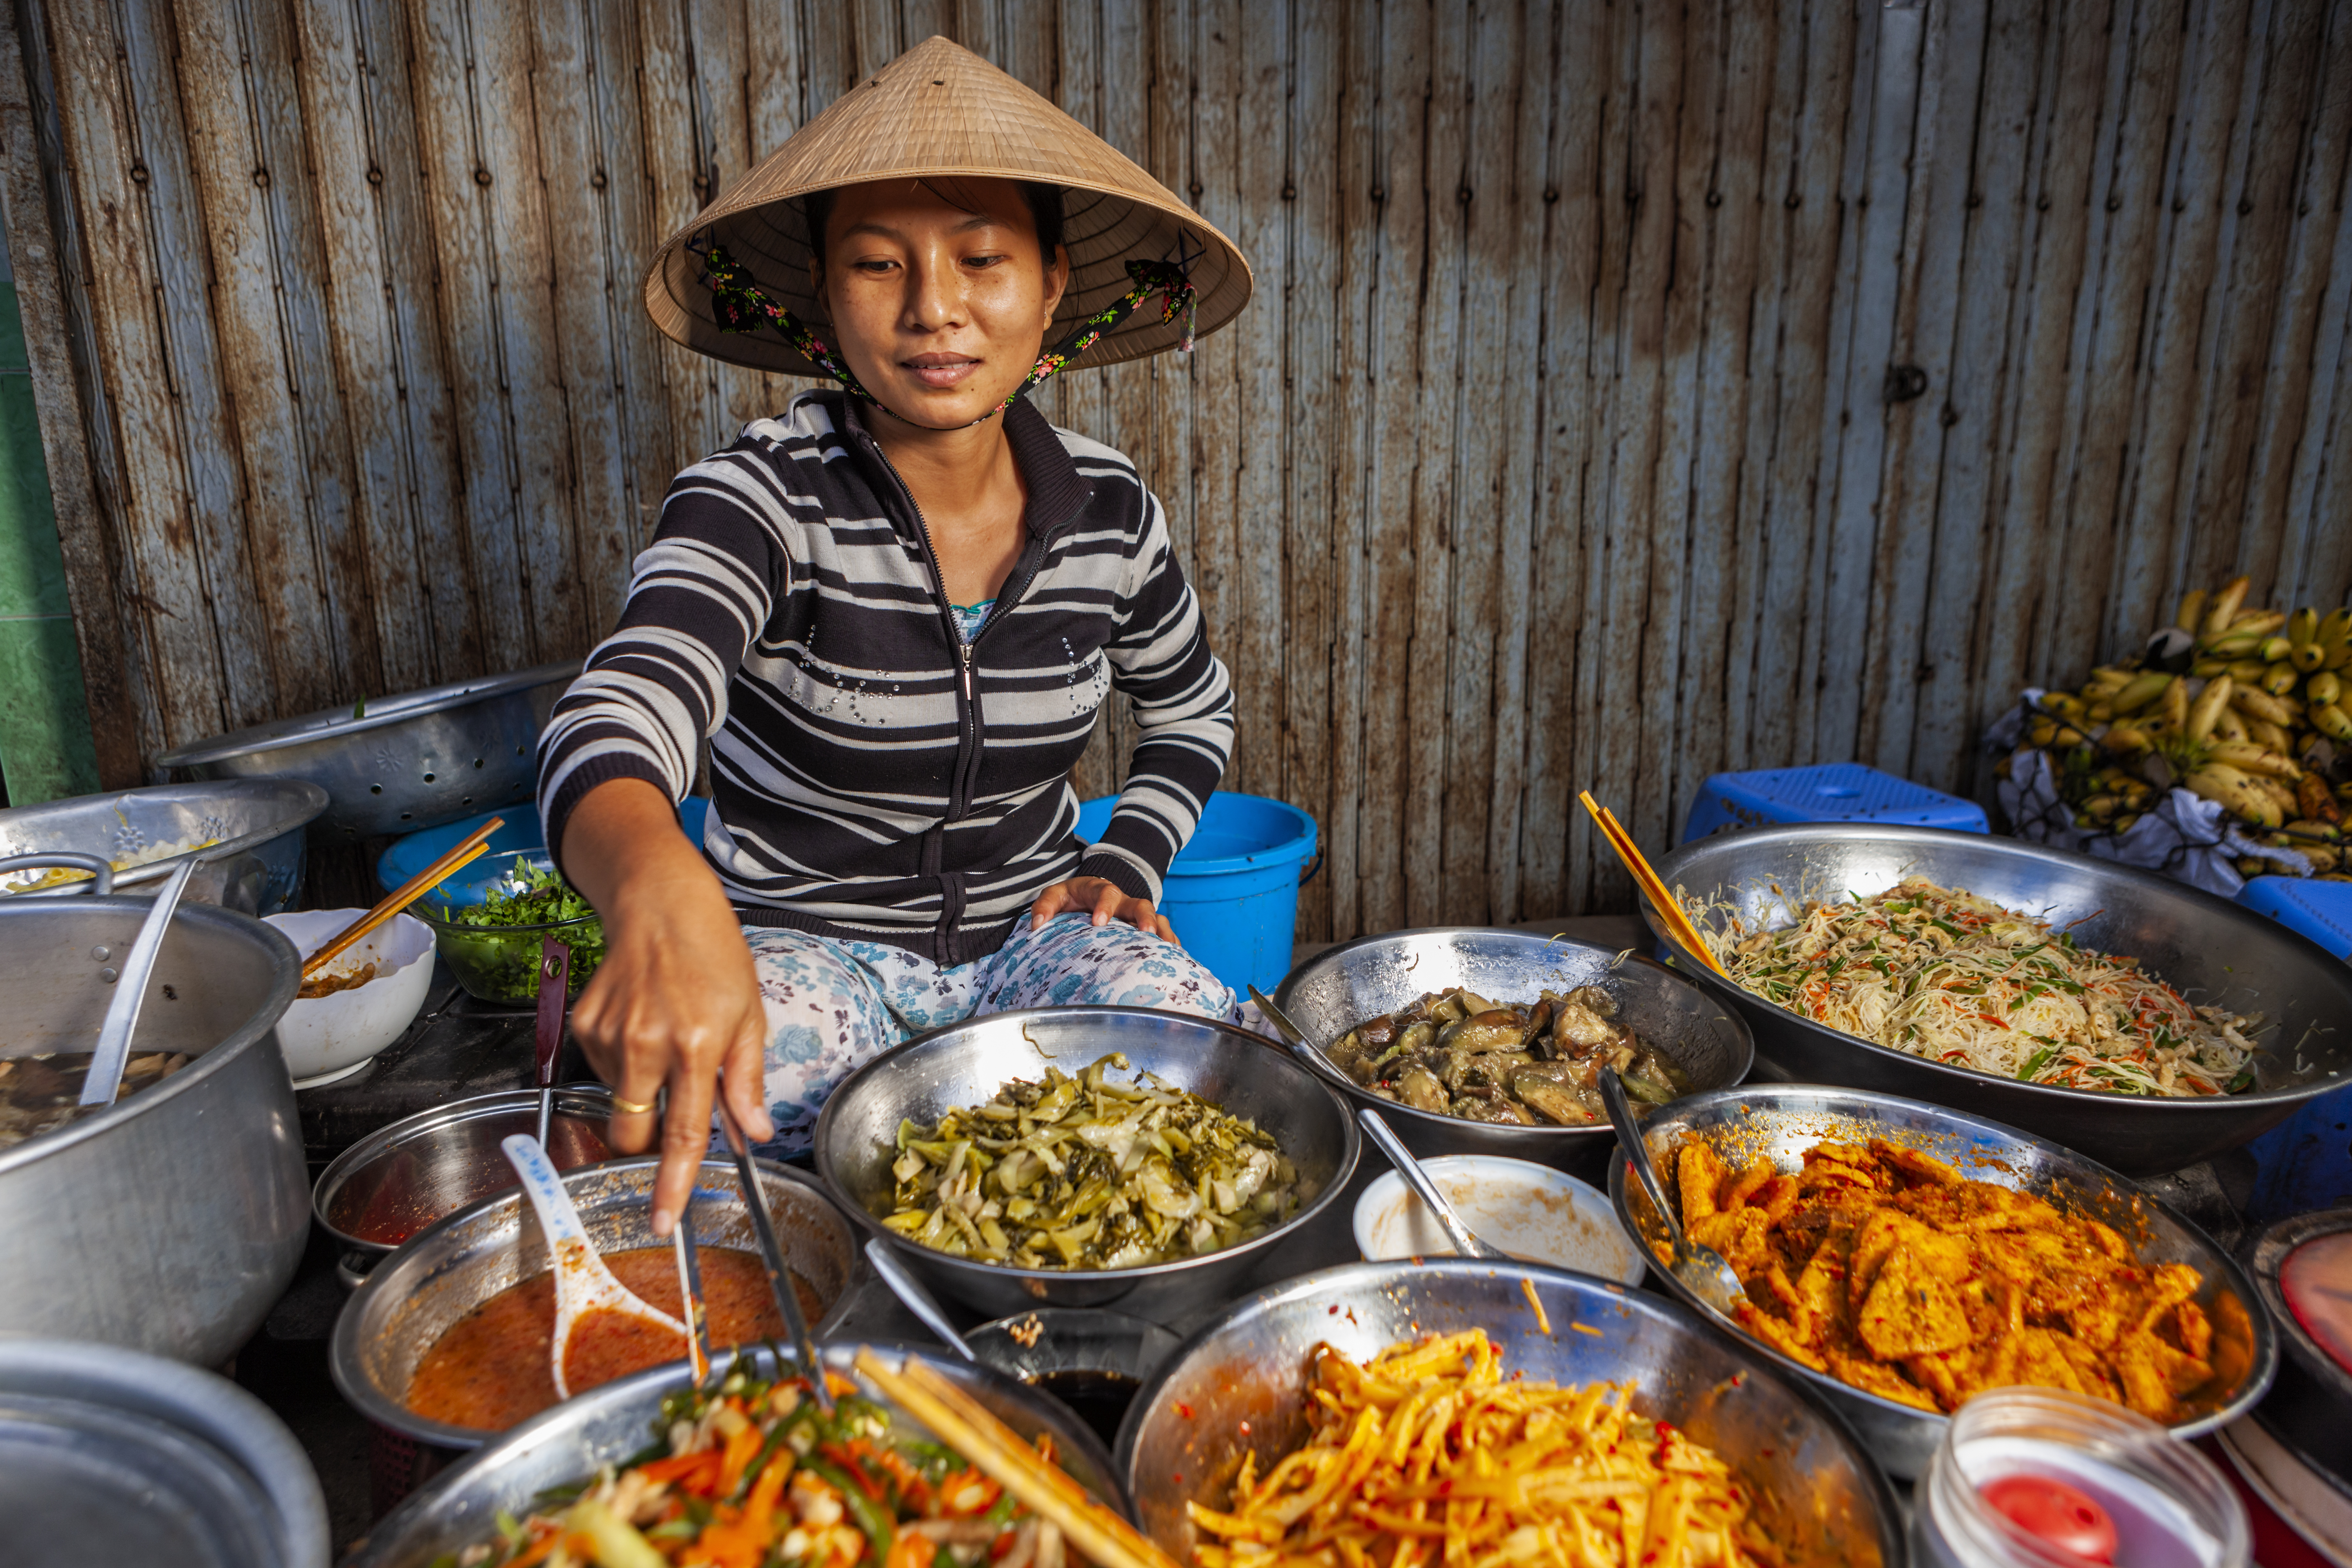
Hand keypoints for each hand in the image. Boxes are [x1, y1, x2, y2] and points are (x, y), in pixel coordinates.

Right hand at [561, 779, 771, 1234]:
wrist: (660, 906)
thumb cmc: (713, 957)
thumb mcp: (749, 1016)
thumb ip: (746, 1081)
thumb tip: (754, 1133)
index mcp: (696, 1045)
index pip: (685, 1132)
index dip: (673, 1184)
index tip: (662, 1221)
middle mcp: (647, 1043)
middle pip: (633, 1132)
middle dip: (647, 1143)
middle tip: (671, 1114)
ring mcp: (609, 1035)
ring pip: (619, 1100)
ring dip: (643, 1090)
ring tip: (666, 1039)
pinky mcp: (584, 1025)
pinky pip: (603, 1070)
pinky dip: (624, 1063)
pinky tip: (642, 1026)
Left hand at [1028, 875, 1178, 942]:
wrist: (1086, 896)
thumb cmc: (1071, 899)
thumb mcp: (1054, 896)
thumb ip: (1045, 906)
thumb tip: (1037, 924)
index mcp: (1101, 892)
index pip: (1106, 894)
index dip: (1104, 906)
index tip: (1098, 922)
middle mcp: (1124, 903)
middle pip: (1141, 905)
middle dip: (1145, 919)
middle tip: (1146, 934)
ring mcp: (1136, 917)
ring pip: (1157, 920)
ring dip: (1163, 934)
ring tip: (1168, 952)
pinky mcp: (1144, 930)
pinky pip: (1163, 935)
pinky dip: (1170, 946)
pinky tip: (1176, 961)